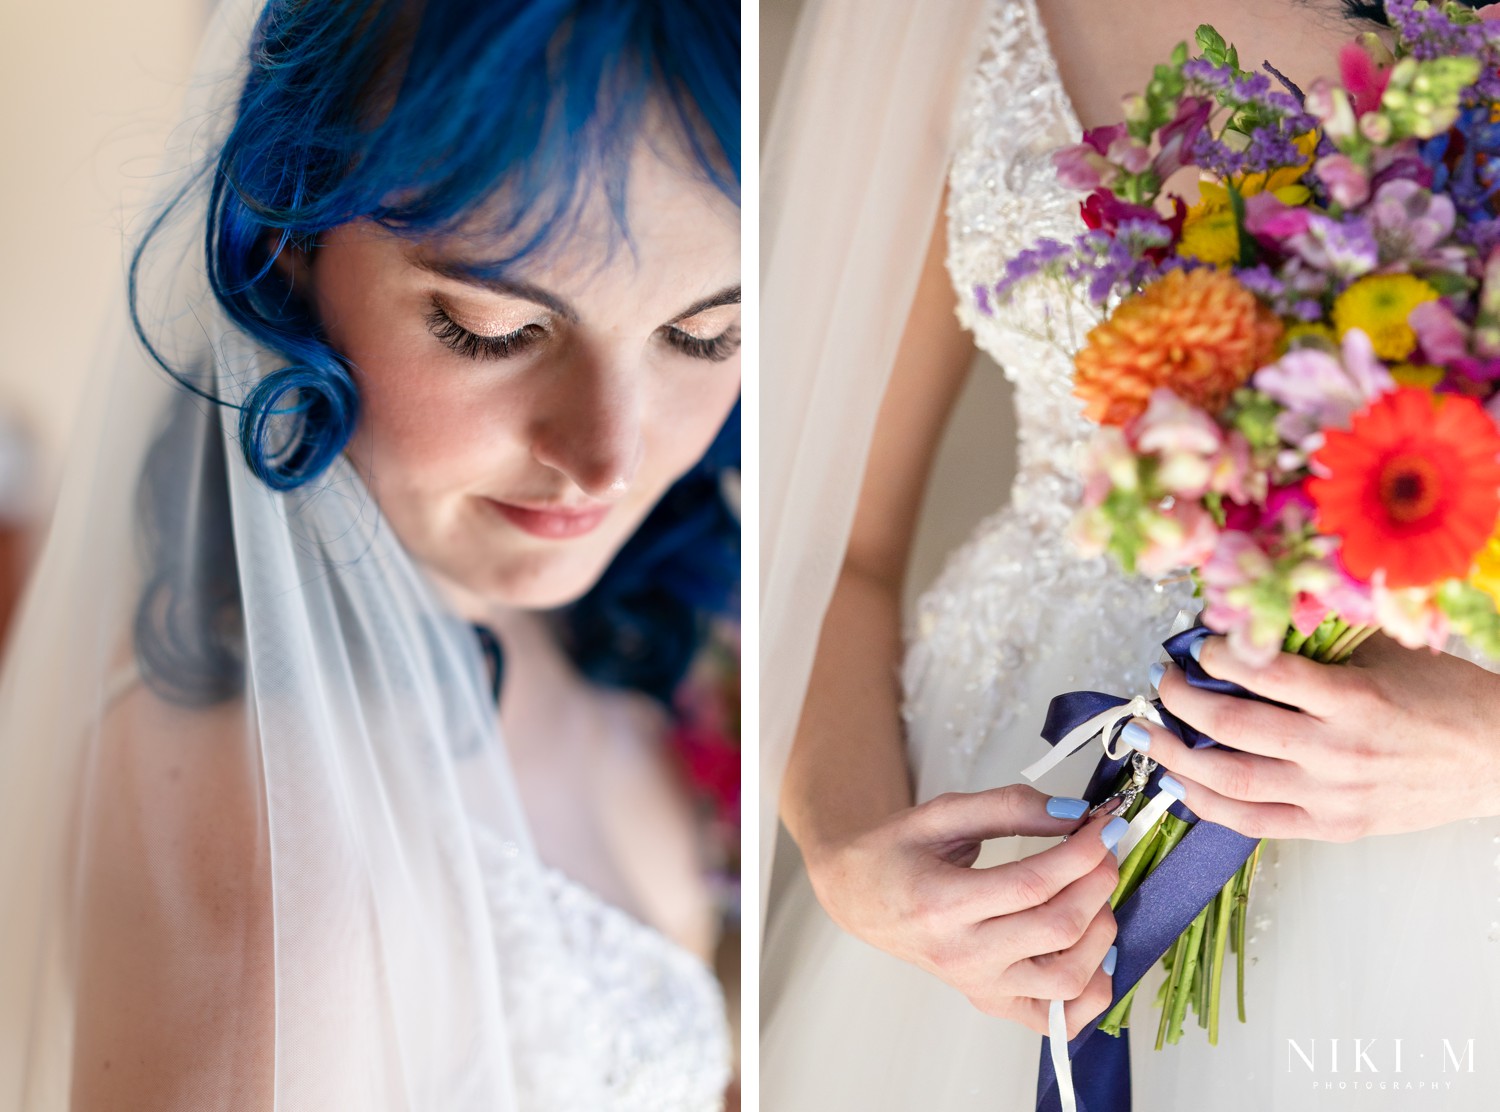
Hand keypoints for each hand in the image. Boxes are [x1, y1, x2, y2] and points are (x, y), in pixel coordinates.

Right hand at [802, 785, 1125, 1037]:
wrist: (858, 896)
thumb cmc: (895, 854)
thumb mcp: (942, 813)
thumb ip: (1010, 807)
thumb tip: (1076, 814)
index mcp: (940, 904)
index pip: (1033, 884)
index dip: (1082, 852)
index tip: (1104, 826)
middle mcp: (961, 955)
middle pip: (1058, 929)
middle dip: (1097, 882)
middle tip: (1103, 849)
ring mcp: (978, 986)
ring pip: (1069, 980)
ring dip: (1100, 932)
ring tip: (1093, 896)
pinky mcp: (991, 1002)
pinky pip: (1058, 1020)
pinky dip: (1090, 991)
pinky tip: (1090, 951)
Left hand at [1129, 633, 1499, 841]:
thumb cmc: (1444, 698)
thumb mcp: (1385, 651)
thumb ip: (1319, 640)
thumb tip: (1249, 619)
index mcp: (1352, 698)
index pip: (1264, 674)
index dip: (1217, 656)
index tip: (1195, 645)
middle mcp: (1337, 751)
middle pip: (1233, 728)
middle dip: (1181, 703)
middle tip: (1160, 684)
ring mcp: (1333, 795)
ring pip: (1232, 782)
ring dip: (1178, 758)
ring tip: (1150, 736)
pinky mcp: (1333, 827)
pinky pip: (1255, 823)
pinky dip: (1208, 805)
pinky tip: (1182, 784)